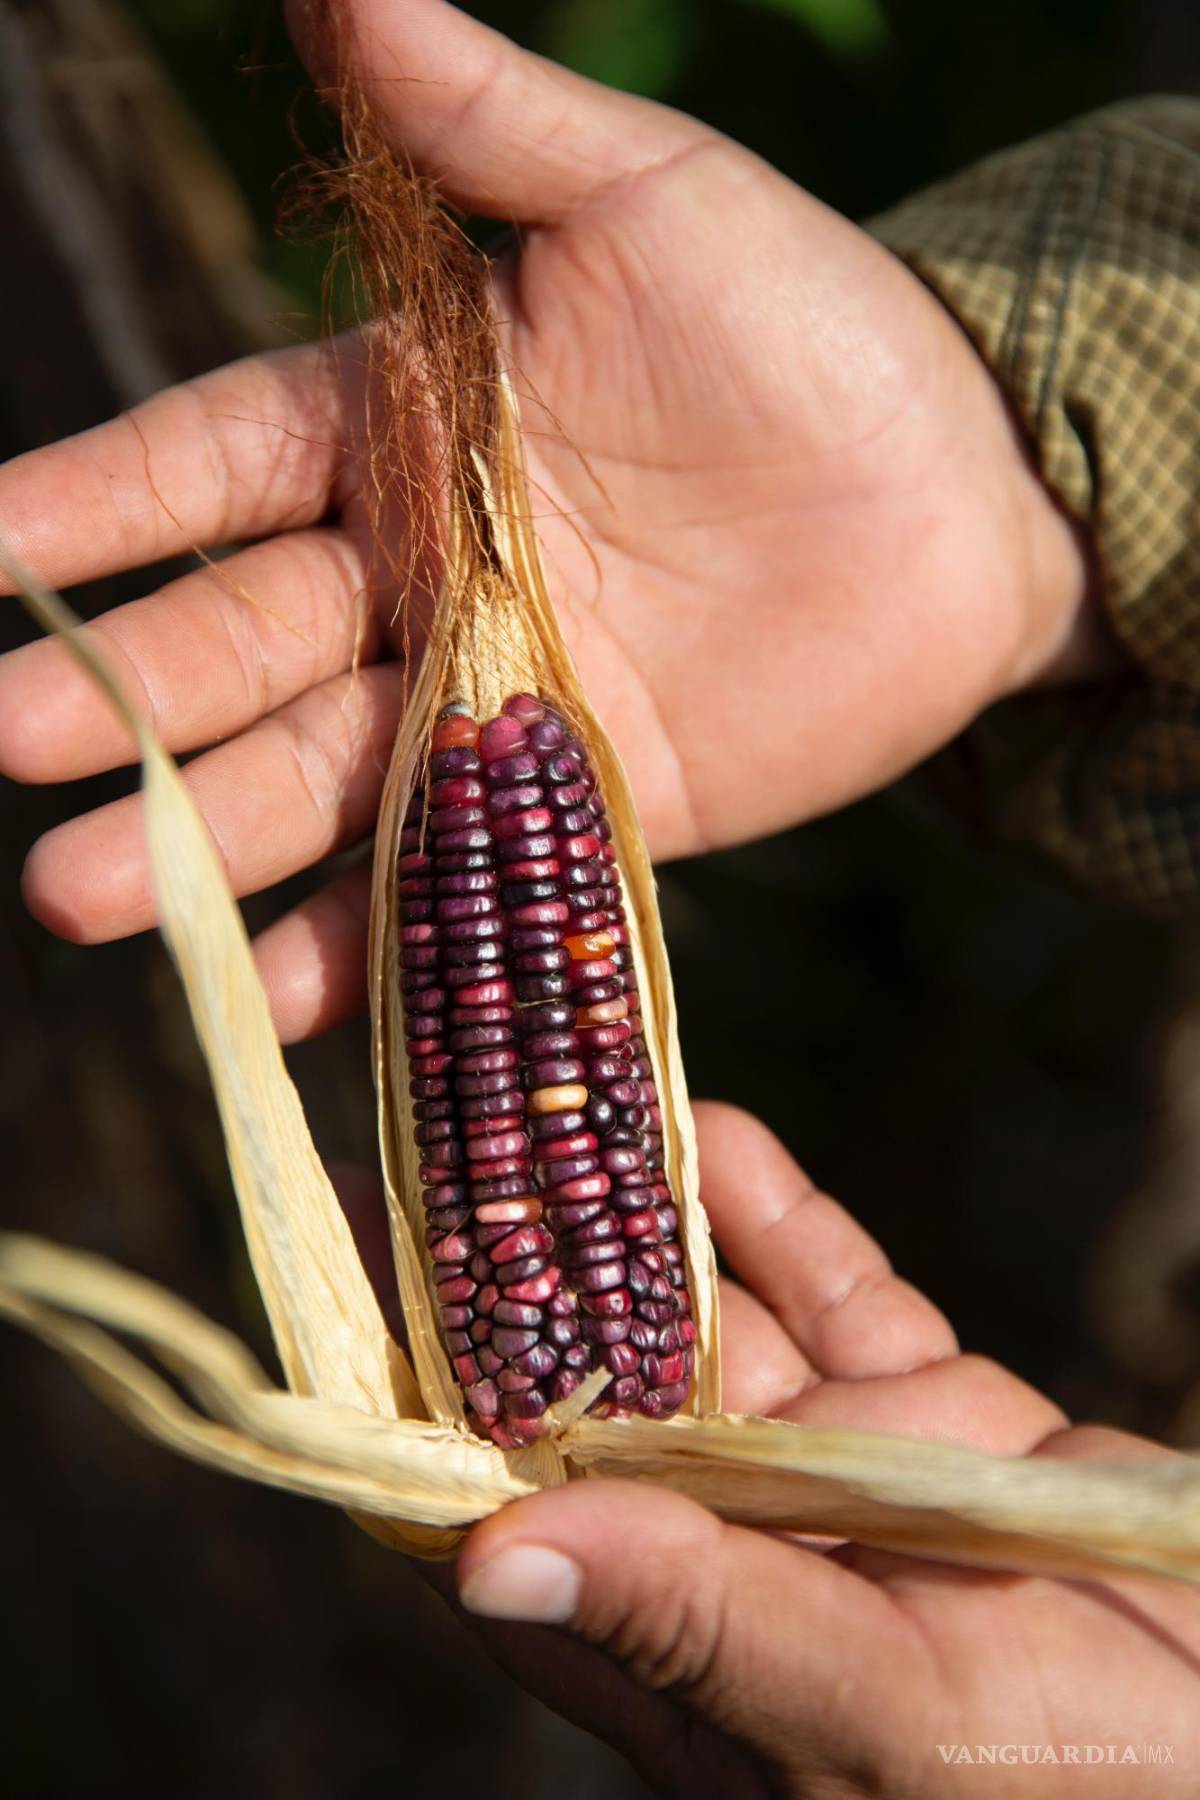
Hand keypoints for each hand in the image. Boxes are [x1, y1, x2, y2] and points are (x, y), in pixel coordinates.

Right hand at [0, 1, 1096, 1042]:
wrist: (964, 495)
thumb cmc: (811, 326)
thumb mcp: (652, 196)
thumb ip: (488, 121)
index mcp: (407, 425)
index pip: (212, 466)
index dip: (93, 506)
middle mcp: (421, 572)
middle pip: (243, 641)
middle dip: (127, 698)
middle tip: (15, 748)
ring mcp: (489, 702)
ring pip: (318, 775)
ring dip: (204, 838)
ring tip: (86, 900)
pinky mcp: (575, 801)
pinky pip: (447, 876)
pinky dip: (358, 941)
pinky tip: (261, 992)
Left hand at [444, 1102, 1199, 1796]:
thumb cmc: (1084, 1788)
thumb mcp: (881, 1717)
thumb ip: (701, 1625)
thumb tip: (489, 1557)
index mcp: (678, 1646)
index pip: (498, 1508)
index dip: (415, 1393)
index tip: (343, 1267)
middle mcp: (729, 1549)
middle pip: (584, 1385)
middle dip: (514, 1266)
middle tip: (429, 1129)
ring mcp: (828, 1472)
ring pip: (707, 1320)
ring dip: (640, 1215)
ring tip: (562, 1093)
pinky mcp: (925, 1415)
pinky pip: (838, 1296)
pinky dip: (780, 1220)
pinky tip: (714, 1130)